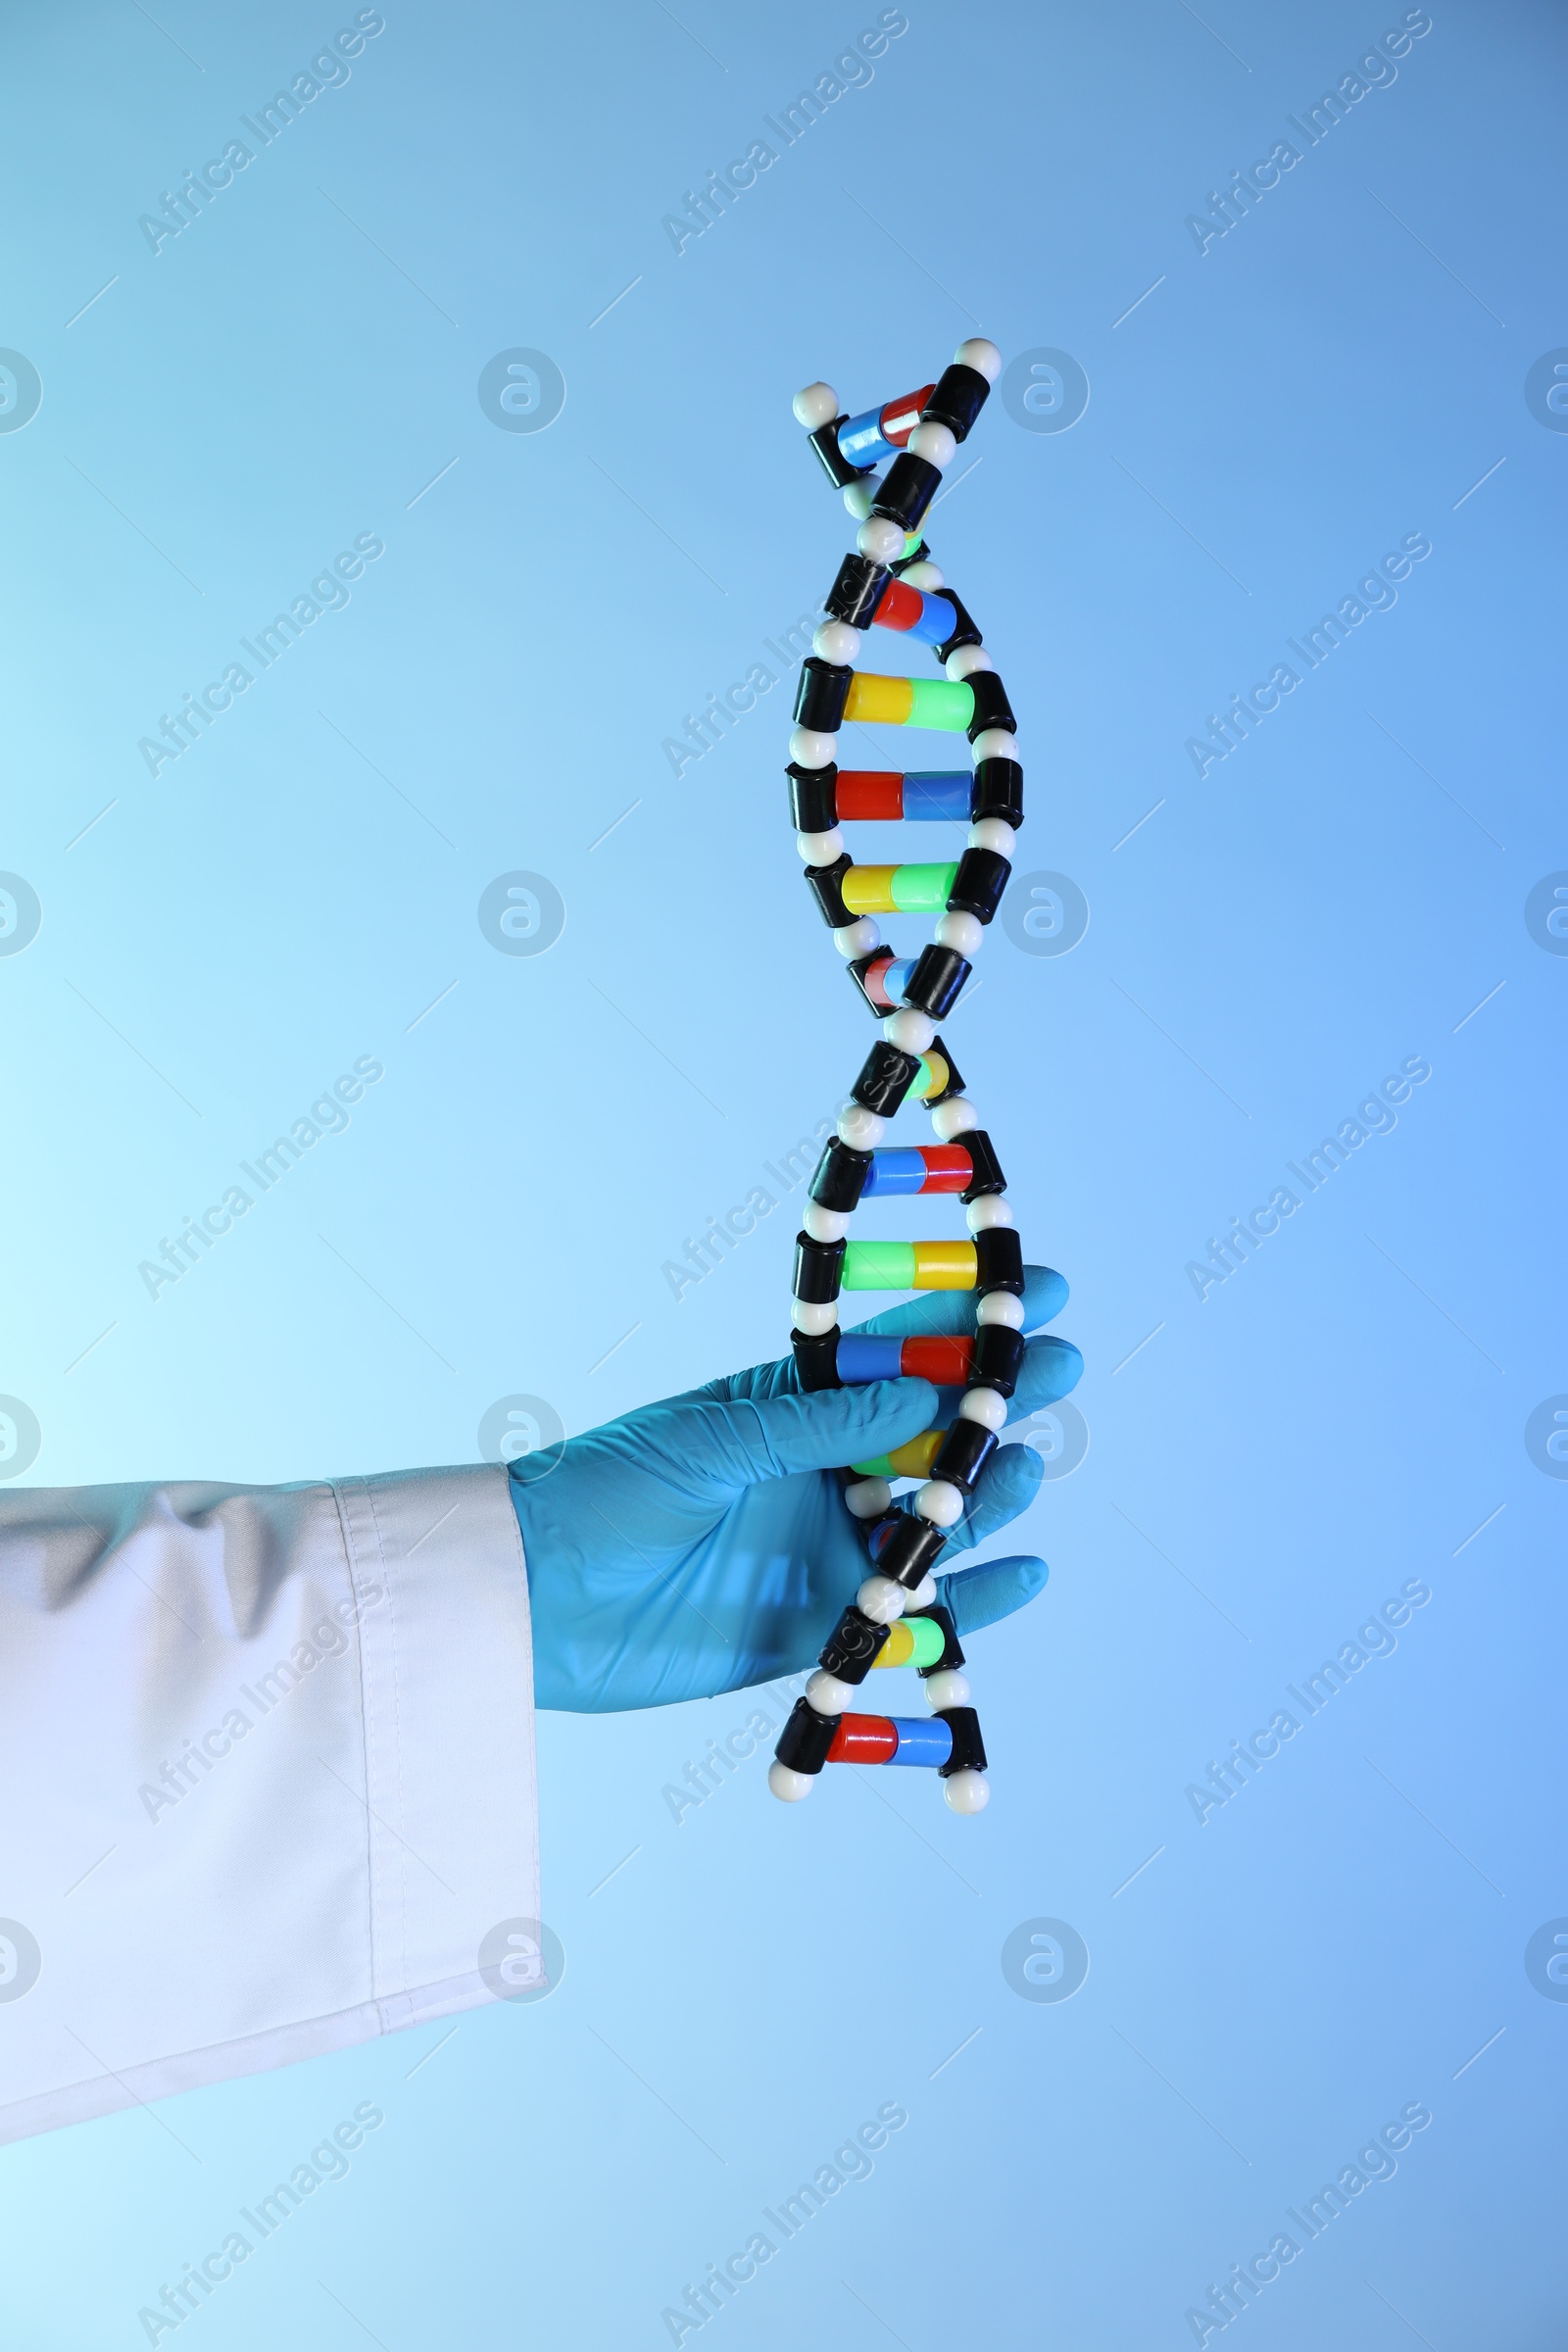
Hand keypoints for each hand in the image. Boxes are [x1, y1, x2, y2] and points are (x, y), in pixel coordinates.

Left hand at [511, 1266, 1081, 1711]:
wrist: (534, 1600)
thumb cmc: (604, 1492)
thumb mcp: (708, 1441)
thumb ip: (812, 1426)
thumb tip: (919, 1396)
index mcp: (786, 1407)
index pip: (895, 1356)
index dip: (968, 1327)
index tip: (1038, 1292)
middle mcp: (817, 1473)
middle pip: (931, 1435)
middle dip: (999, 1402)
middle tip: (1060, 1369)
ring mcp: (821, 1550)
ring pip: (932, 1522)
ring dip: (988, 1497)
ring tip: (1029, 1470)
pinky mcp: (816, 1627)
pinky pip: (911, 1612)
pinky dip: (972, 1601)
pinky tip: (1026, 1573)